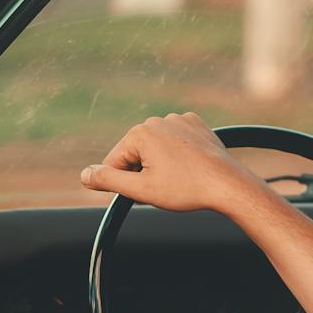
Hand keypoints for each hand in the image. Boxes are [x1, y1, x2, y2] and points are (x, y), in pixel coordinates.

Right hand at [79, 112, 259, 214]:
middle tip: (165, 188)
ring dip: (160, 165)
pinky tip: (190, 167)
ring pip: (156, 149)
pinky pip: (176, 142)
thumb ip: (108, 181)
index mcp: (140, 133)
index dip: (127, 184)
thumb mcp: (141, 190)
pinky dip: (178, 155)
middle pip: (135, 154)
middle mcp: (157, 120)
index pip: (114, 163)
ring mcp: (178, 120)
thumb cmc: (186, 188)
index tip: (147, 192)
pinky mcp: (195, 124)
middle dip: (144, 173)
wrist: (227, 184)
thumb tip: (85, 174)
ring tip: (180, 179)